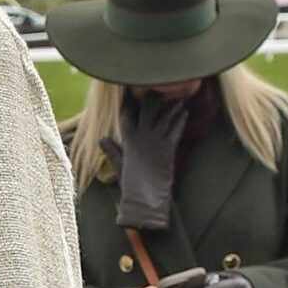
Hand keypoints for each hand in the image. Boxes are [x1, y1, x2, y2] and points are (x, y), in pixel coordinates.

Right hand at [112, 93, 189, 229]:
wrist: (144, 198)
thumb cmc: (130, 184)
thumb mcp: (118, 165)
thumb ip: (112, 150)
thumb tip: (102, 139)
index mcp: (127, 140)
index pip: (126, 117)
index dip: (130, 106)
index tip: (133, 95)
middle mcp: (140, 138)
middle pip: (146, 112)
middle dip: (152, 100)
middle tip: (158, 89)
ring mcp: (155, 142)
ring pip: (164, 119)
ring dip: (171, 109)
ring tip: (178, 100)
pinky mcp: (168, 149)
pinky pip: (175, 130)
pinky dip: (180, 121)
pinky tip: (184, 113)